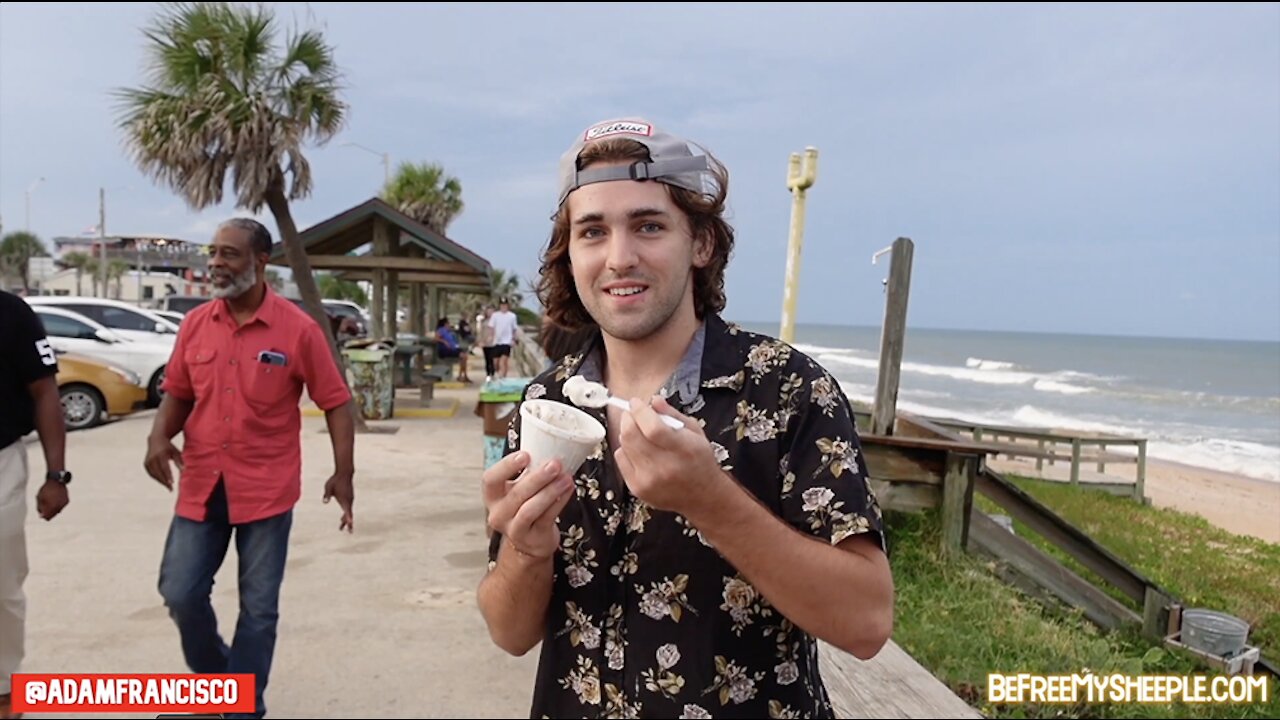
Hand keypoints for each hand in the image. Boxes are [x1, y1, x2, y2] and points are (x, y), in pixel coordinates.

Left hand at [35, 480, 68, 520]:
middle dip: (48, 513)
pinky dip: (58, 505)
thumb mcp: (40, 498)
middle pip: (53, 515)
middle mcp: (58, 507)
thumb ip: (40, 508)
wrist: (56, 481)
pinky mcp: (67, 501)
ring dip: (53, 509)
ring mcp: (63, 504)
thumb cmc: (46, 489)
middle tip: (45, 507)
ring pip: (58, 511)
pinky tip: (55, 498)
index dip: (43, 516)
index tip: (41, 512)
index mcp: (50, 506)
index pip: (47, 517)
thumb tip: (41, 516)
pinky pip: (61, 506)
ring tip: (50, 501)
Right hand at [144, 436, 183, 490]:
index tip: (172, 483)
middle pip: (158, 473)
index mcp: (161, 454)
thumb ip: (179, 461)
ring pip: (154, 474)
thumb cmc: (169, 447)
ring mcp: (148, 461)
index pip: (164, 467)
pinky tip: (163, 481)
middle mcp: (153, 458)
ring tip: (168, 487)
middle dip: (164, 482)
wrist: (156, 440)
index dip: (168, 476)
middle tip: (171, 489)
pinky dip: (157, 478)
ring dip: (161, 481)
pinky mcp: (145, 464)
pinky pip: (151, 473)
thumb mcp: (176, 452)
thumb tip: (184, 470)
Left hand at [323, 472, 353, 532]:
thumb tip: (324, 502)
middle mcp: (349, 500)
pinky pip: (348, 508)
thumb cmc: (335, 480)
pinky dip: (346, 514)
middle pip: (349, 514)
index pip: (347, 511)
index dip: (349, 518)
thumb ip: (327, 495)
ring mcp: (350, 499)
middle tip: (350, 532)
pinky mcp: (349, 497)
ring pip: (348, 511)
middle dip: (348, 523)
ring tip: (341, 527)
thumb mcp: (329, 487)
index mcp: (345, 499)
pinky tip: (342, 517)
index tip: (351, 524)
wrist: (344, 473)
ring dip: (345, 519)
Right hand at [482, 451, 574, 560]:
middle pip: (516, 494)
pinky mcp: (533, 538)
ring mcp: (514, 529)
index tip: (525, 455)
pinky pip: (547, 518)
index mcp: (492, 496)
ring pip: (530, 509)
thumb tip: (550, 445)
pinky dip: (559, 502)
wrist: (531, 542)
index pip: (490, 479)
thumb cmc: (525, 506)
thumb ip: (527, 472)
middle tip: (554, 464)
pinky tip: (569, 489)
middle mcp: (498, 514)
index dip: (506, 466)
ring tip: (566, 478)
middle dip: (537, 478)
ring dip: (550, 491)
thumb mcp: (519, 489)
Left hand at [614, 395, 724, 515]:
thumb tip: (654, 400)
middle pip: (632, 436)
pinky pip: (620, 459)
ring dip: (627, 432)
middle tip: (633, 413)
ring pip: (624, 445)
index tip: (636, 402)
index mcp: (683, 450)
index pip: (652, 428)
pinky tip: (638, 449)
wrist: (702, 496)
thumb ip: (673, 414)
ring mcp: (649, 480)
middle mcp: (665, 467)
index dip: (640, 411)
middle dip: (628, 418)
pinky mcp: (638, 488)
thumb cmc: (699, 461)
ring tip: (638, 430)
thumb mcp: (695, 432)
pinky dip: (626, 449)